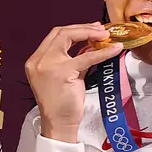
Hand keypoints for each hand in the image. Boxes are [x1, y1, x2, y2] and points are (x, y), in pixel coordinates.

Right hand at [24, 24, 122, 142]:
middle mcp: (39, 60)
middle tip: (102, 30)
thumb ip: (72, 60)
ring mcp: (49, 65)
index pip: (54, 35)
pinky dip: (103, 52)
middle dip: (83, 28)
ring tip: (106, 35)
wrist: (58, 123)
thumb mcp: (64, 76)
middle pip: (60, 32)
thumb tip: (90, 45)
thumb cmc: (62, 103)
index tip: (92, 29)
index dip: (75, 29)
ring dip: (90, 33)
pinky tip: (115, 49)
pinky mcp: (63, 72)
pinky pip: (86, 57)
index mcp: (36, 60)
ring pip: (68, 37)